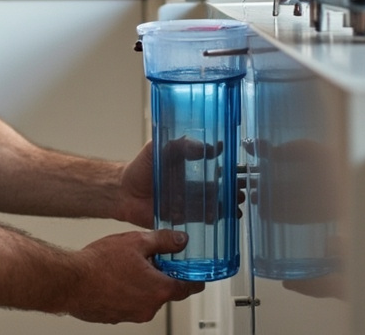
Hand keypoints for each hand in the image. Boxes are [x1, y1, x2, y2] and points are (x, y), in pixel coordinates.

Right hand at [65, 230, 204, 323]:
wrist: (69, 281)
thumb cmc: (99, 263)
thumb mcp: (136, 242)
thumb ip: (163, 241)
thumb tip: (180, 240)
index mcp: (159, 290)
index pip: (188, 288)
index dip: (194, 279)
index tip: (197, 276)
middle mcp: (148, 308)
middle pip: (165, 291)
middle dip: (161, 276)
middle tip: (150, 259)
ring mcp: (131, 315)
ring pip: (145, 297)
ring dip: (142, 284)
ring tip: (125, 265)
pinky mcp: (114, 318)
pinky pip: (128, 303)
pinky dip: (126, 292)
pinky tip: (113, 277)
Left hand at [119, 139, 243, 227]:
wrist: (122, 191)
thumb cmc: (140, 167)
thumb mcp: (160, 147)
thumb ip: (182, 145)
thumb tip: (207, 148)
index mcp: (190, 168)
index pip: (214, 169)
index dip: (229, 172)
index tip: (240, 173)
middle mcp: (191, 186)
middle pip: (218, 189)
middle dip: (232, 192)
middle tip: (242, 193)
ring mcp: (187, 203)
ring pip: (212, 205)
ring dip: (225, 207)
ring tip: (236, 208)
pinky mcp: (180, 218)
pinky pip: (198, 220)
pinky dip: (211, 220)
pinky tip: (218, 219)